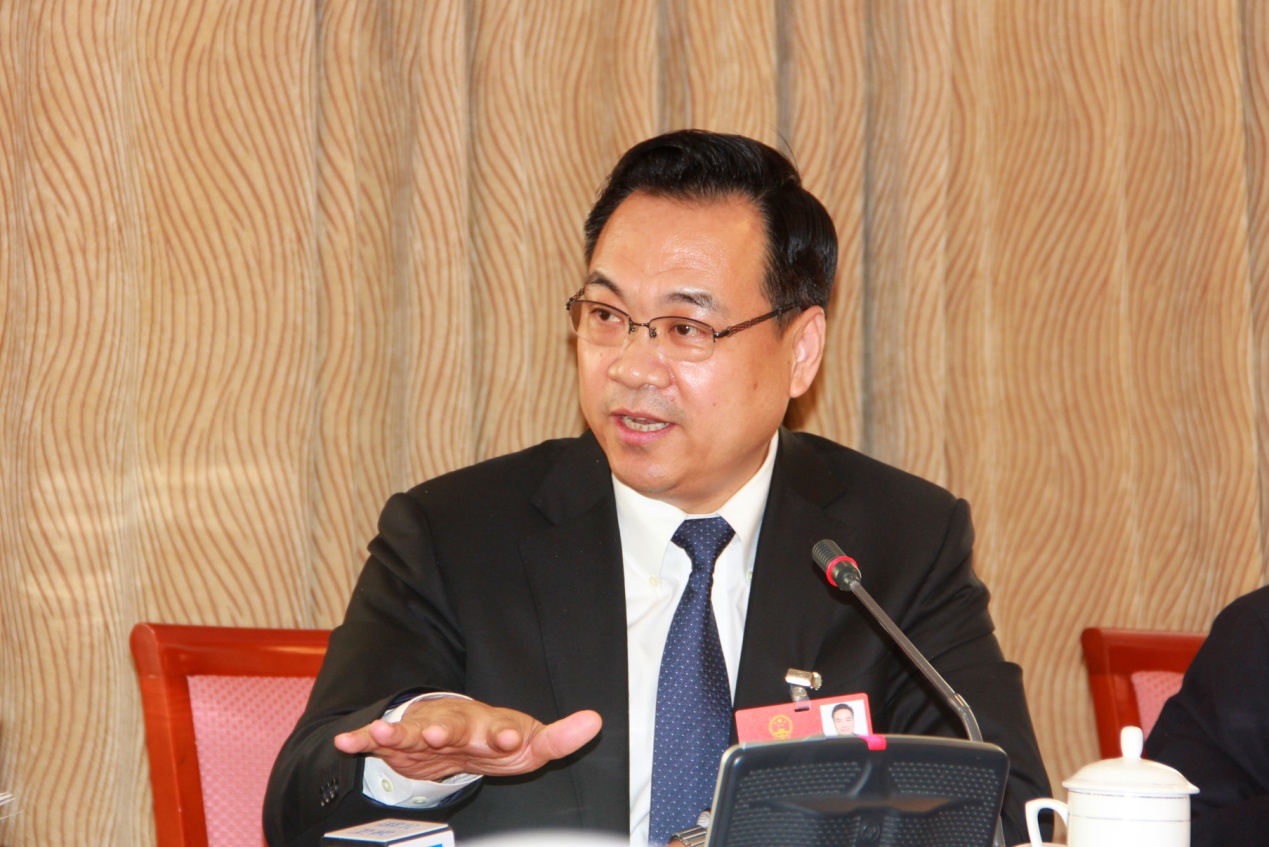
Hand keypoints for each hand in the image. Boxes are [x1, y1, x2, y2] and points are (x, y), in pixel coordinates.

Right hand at [333, 697, 601, 781]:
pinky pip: (379, 738)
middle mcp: (458, 724)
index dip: (504, 735)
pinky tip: (347, 741)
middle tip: (439, 735)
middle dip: (445, 730)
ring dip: (400, 732)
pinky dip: (363, 738)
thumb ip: (561, 737)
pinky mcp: (402, 740)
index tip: (508, 740)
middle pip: (452, 725)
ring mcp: (427, 730)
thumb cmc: (497, 741)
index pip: (500, 729)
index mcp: (492, 726)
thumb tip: (597, 720)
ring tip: (386, 735)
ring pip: (412, 730)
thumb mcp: (533, 745)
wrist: (456, 735)